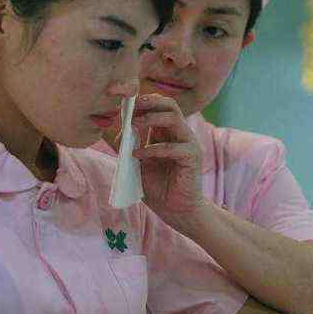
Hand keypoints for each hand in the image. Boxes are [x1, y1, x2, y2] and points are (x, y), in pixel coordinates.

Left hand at [131, 94, 206, 233]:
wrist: (176, 211)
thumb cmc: (158, 188)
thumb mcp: (138, 163)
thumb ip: (131, 146)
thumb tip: (119, 132)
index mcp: (168, 132)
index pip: (159, 106)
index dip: (142, 102)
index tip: (123, 105)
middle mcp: (180, 134)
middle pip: (169, 105)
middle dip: (148, 102)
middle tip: (130, 108)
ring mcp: (189, 143)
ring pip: (173, 118)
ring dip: (150, 119)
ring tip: (132, 125)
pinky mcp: (192, 157)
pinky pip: (172, 147)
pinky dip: (151, 149)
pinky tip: (136, 155)